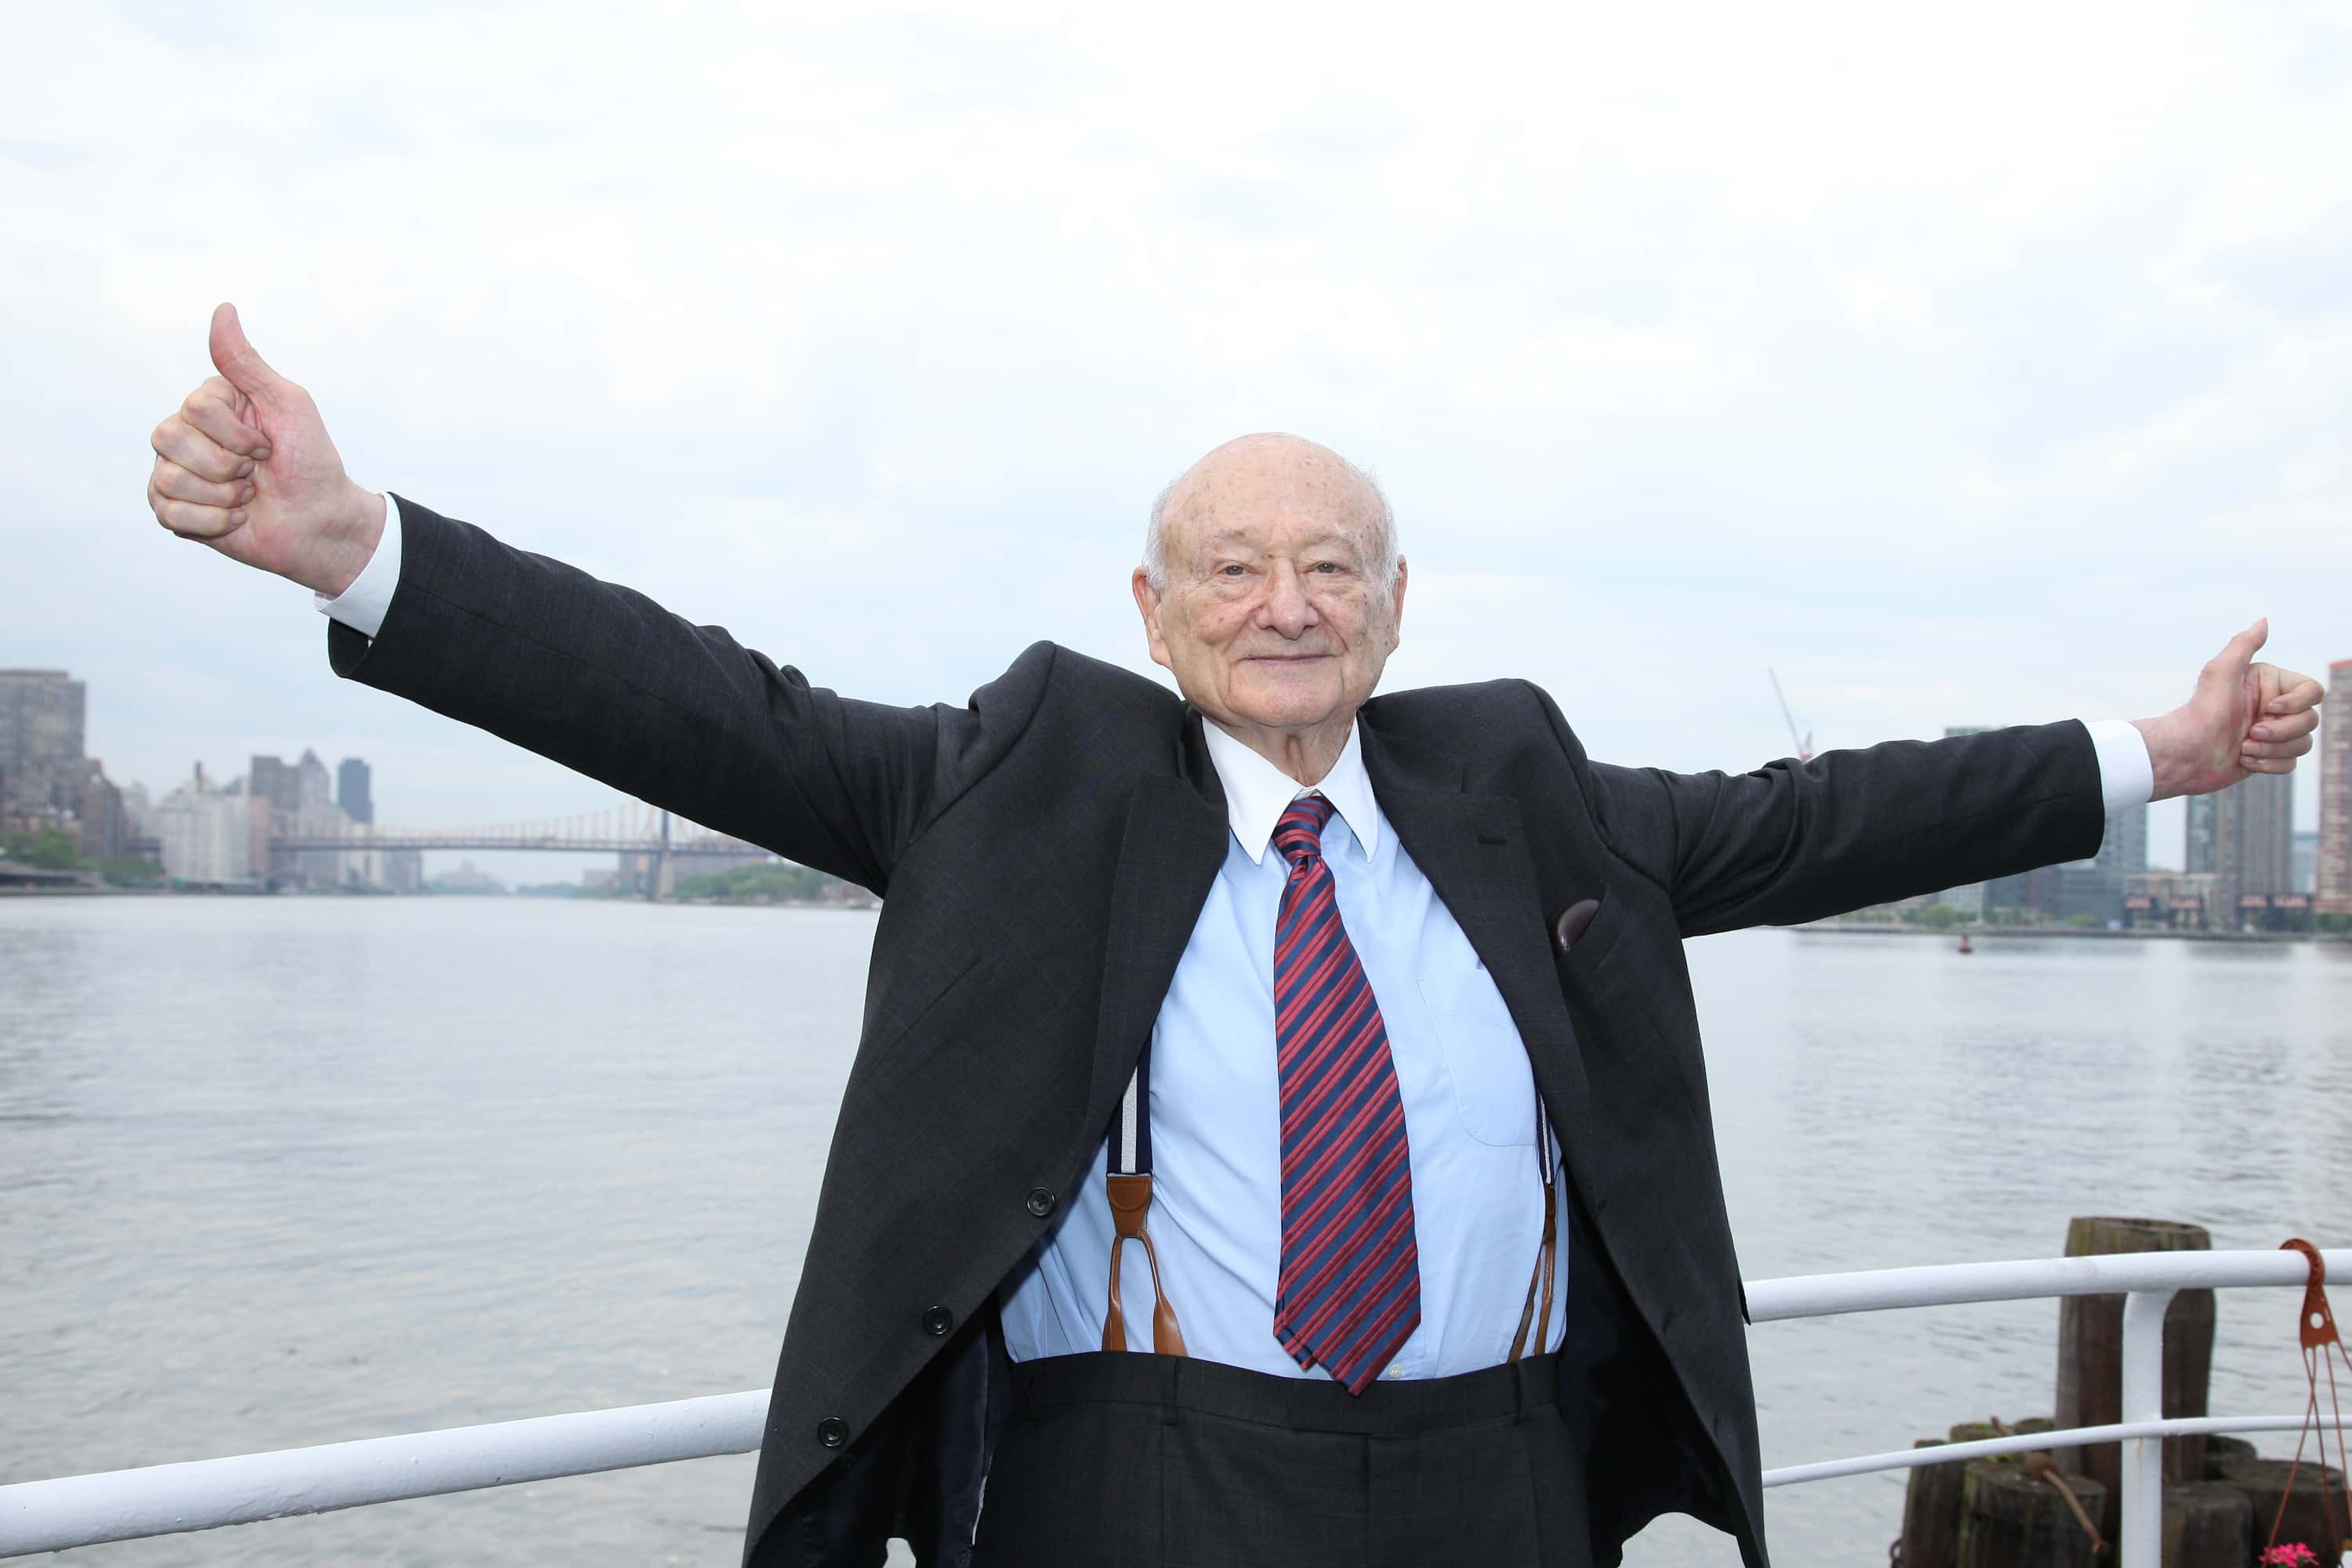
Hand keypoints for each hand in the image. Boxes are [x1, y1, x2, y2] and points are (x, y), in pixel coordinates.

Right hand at [147, 304, 385, 596]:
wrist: (320, 523)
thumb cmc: (310, 461)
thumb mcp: (288, 404)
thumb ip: (247, 362)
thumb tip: (223, 308)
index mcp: (208, 405)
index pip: (195, 407)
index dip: (237, 434)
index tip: (268, 444)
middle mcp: (184, 434)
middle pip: (169, 438)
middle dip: (226, 464)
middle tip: (254, 471)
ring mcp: (174, 472)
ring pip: (168, 478)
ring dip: (223, 495)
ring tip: (246, 495)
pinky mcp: (173, 512)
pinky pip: (169, 513)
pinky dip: (213, 522)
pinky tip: (235, 518)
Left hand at [2131, 620, 2323, 799]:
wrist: (2184, 754)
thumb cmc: (2202, 711)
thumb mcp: (2221, 672)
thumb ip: (2243, 644)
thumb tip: (2263, 621)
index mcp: (2269, 685)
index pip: (2313, 692)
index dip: (2298, 703)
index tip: (2269, 708)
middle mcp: (2273, 707)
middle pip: (2310, 721)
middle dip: (2281, 731)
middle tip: (2250, 731)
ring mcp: (2271, 733)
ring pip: (2302, 743)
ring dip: (2272, 749)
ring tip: (2243, 747)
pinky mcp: (2267, 756)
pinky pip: (2290, 763)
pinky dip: (2268, 764)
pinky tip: (2243, 760)